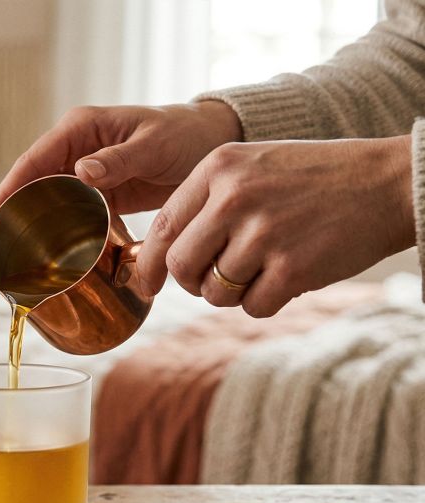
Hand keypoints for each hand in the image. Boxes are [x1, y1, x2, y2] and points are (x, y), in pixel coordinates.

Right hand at [0, 101, 241, 238]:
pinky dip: (63, 233)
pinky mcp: (100, 192)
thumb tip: (80, 172)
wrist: (208, 143)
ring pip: (49, 201)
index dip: (6, 193)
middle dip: (10, 214)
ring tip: (13, 257)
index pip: (32, 162)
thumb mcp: (154, 145)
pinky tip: (53, 254)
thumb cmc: (183, 135)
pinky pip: (73, 213)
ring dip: (33, 226)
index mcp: (80, 129)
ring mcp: (86, 172)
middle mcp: (76, 149)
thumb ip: (118, 159)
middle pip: (32, 184)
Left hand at [138, 136, 414, 316]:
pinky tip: (287, 277)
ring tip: (264, 268)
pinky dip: (265, 302)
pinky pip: (252, 307)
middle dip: (193, 283)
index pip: (163, 227)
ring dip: (234, 293)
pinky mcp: (291, 267)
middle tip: (216, 279)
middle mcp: (234, 198)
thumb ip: (205, 204)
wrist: (386, 182)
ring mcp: (263, 233)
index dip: (149, 264)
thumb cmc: (312, 179)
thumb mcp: (251, 169)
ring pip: (214, 293)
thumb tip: (161, 260)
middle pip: (182, 267)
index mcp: (219, 168)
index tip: (145, 284)